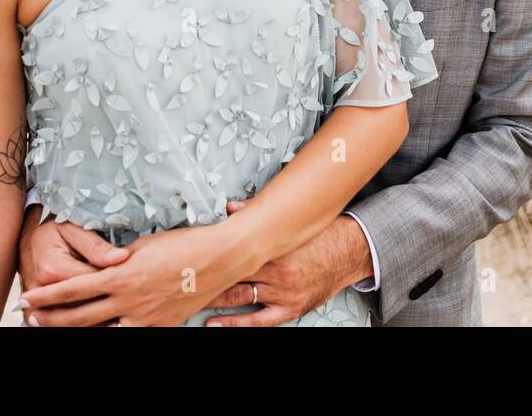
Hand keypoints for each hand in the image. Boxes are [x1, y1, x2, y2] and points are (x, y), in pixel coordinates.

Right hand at [15, 204, 130, 325]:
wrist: (25, 240)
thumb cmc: (51, 230)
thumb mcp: (73, 227)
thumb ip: (96, 245)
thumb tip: (122, 257)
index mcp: (54, 269)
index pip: (93, 283)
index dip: (115, 281)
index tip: (132, 278)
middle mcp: (43, 291)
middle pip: (84, 306)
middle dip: (108, 303)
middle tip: (129, 299)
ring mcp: (36, 306)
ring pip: (73, 321)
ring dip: (97, 318)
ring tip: (118, 311)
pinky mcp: (34, 313)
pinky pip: (61, 324)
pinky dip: (81, 323)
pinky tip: (100, 317)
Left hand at [19, 219, 257, 326]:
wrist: (219, 258)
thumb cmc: (182, 244)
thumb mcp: (142, 246)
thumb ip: (117, 261)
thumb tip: (102, 268)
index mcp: (120, 276)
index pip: (71, 289)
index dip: (46, 297)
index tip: (26, 299)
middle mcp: (128, 301)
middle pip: (79, 318)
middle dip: (51, 319)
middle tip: (31, 319)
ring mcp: (144, 318)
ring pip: (100, 331)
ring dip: (76, 330)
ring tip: (58, 327)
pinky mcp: (161, 326)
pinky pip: (128, 334)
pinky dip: (110, 333)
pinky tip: (102, 331)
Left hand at [199, 200, 370, 326]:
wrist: (350, 252)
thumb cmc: (321, 235)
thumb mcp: (293, 222)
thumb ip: (259, 214)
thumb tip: (230, 207)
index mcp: (274, 248)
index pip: (233, 251)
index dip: (209, 254)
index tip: (187, 255)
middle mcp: (276, 272)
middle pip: (232, 275)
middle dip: (206, 277)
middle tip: (181, 279)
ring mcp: (282, 293)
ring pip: (240, 296)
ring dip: (214, 298)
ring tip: (188, 300)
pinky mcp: (290, 308)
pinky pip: (259, 320)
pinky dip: (236, 323)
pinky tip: (215, 324)